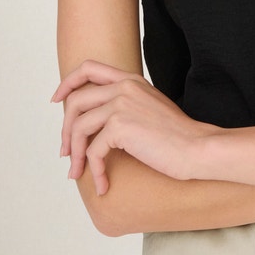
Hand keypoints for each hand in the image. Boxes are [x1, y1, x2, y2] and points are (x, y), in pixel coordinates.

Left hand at [52, 60, 219, 194]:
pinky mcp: (120, 125)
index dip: (67, 84)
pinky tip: (103, 185)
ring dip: (75, 154)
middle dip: (66, 130)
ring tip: (78, 173)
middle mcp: (124, 87)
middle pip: (76, 101)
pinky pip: (93, 151)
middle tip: (67, 153)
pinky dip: (94, 171)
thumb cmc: (177, 136)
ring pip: (79, 126)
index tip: (57, 101)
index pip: (88, 68)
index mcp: (131, 80)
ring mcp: (121, 104)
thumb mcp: (149, 109)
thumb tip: (96, 124)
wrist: (196, 148)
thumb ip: (126, 106)